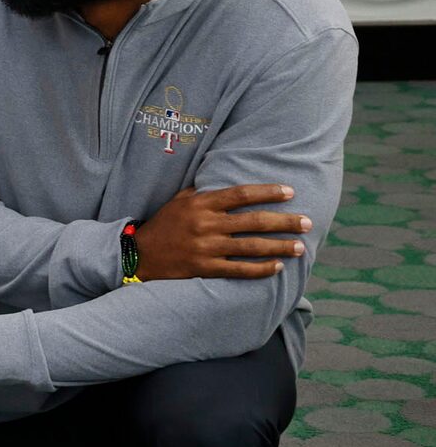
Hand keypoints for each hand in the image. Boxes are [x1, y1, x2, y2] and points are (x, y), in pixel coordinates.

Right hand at [133, 184, 311, 281]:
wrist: (139, 255)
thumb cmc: (164, 225)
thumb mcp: (179, 201)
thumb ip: (203, 191)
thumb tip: (225, 176)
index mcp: (201, 204)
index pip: (241, 194)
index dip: (268, 192)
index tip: (290, 191)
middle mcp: (206, 224)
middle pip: (254, 221)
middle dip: (285, 221)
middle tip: (307, 222)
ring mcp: (206, 248)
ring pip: (252, 247)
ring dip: (280, 246)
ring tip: (300, 246)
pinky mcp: (204, 268)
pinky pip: (239, 270)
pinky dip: (260, 269)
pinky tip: (277, 267)